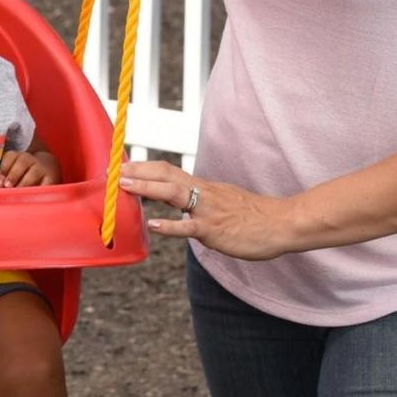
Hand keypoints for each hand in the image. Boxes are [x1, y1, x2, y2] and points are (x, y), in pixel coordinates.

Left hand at [0, 150, 59, 186]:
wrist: (48, 170)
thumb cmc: (23, 175)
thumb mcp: (11, 172)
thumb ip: (2, 177)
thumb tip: (0, 184)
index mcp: (19, 156)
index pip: (11, 156)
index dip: (5, 166)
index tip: (2, 176)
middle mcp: (31, 160)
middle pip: (22, 161)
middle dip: (13, 174)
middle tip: (7, 186)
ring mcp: (42, 169)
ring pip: (34, 172)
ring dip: (24, 182)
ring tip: (18, 192)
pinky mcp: (51, 180)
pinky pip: (45, 184)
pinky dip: (38, 190)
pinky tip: (31, 197)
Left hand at [118, 161, 295, 260]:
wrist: (282, 223)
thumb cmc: (255, 216)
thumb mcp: (224, 201)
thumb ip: (202, 202)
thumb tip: (183, 207)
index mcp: (203, 187)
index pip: (169, 171)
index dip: (145, 168)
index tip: (123, 166)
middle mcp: (203, 193)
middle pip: (166, 175)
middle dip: (138, 172)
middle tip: (114, 170)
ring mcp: (208, 211)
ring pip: (173, 194)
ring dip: (146, 188)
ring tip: (124, 186)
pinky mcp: (214, 230)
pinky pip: (189, 227)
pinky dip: (170, 225)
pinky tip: (153, 225)